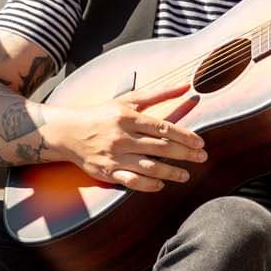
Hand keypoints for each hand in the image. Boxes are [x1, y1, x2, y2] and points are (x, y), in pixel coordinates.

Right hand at [46, 81, 205, 191]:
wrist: (67, 132)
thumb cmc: (101, 114)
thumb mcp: (127, 100)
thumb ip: (158, 94)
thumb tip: (186, 85)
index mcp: (128, 118)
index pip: (164, 128)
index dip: (185, 137)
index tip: (200, 143)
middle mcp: (122, 138)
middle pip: (161, 148)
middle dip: (185, 154)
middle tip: (202, 158)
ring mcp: (115, 156)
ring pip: (149, 167)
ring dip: (171, 173)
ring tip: (185, 175)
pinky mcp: (107, 172)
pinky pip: (132, 181)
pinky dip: (148, 184)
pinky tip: (160, 184)